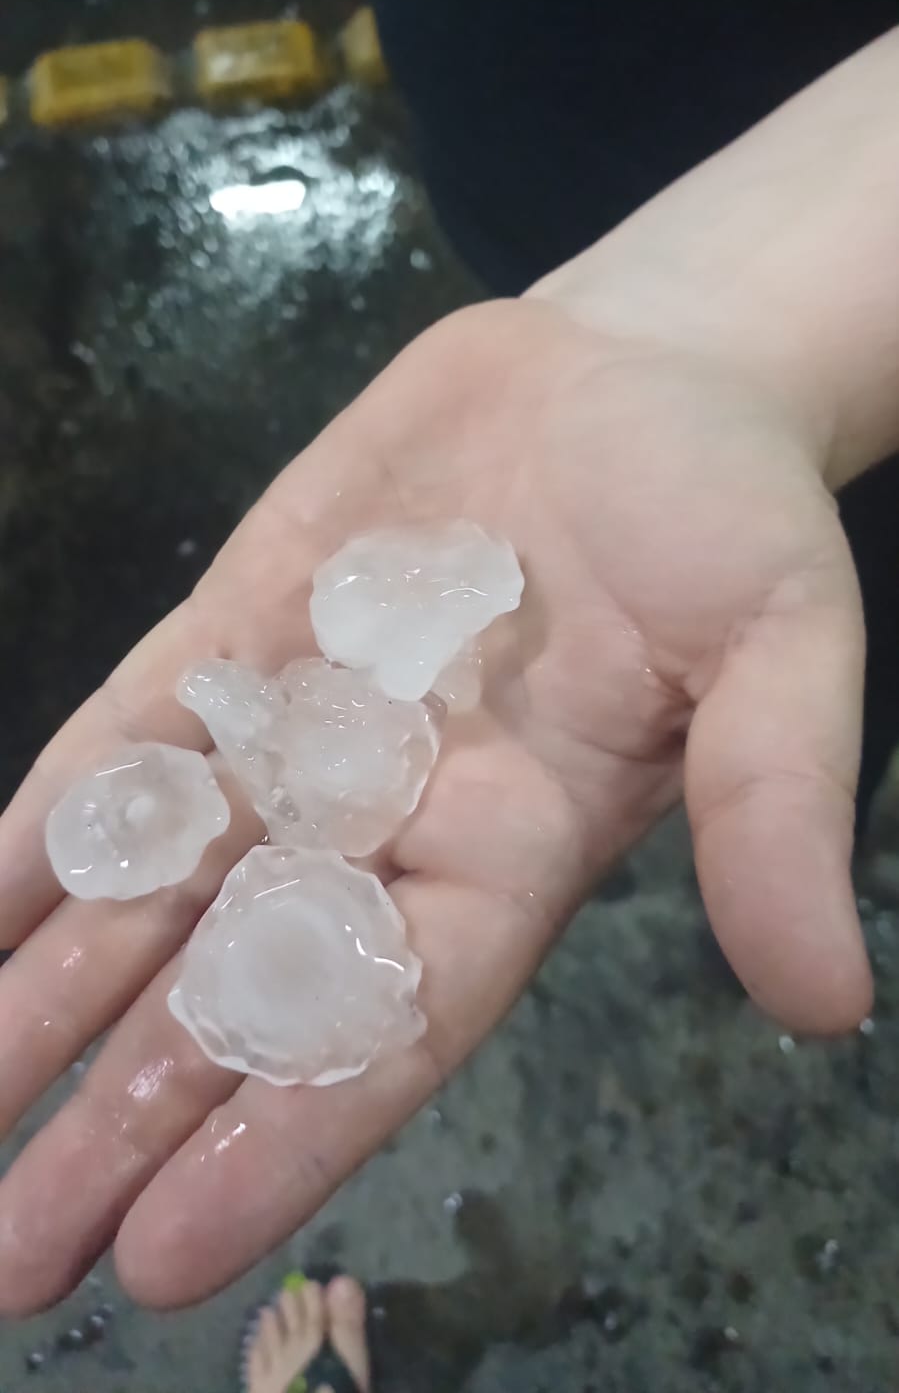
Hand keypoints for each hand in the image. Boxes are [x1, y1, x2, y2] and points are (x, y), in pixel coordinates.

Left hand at [0, 297, 870, 1314]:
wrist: (637, 371)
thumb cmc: (730, 512)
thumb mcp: (782, 645)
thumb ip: (776, 809)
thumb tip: (832, 1003)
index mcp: (515, 851)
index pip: (387, 1025)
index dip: (279, 1139)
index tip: (162, 1258)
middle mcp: (388, 813)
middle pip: (243, 988)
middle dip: (124, 1118)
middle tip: (13, 1260)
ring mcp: (302, 721)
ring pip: (159, 883)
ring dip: (48, 996)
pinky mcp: (242, 624)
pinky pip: (130, 737)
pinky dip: (49, 826)